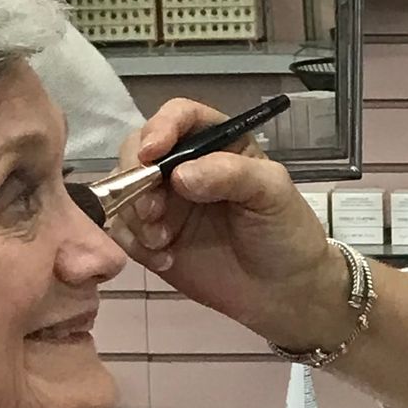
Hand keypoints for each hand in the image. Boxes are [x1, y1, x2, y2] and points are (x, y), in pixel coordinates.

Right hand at [109, 98, 347, 347]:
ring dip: (133, 214)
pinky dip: (133, 243)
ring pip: (122, 189)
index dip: (161, 127)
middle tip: (153, 211)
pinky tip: (165, 260)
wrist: (282, 291)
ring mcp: (165, 201)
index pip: (179, 116)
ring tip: (162, 242)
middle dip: (137, 176)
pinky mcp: (152, 236)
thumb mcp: (272, 193)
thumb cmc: (285, 232)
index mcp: (217, 143)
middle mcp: (184, 165)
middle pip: (138, 149)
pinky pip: (123, 229)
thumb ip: (231, 174)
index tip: (153, 153)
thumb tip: (180, 175)